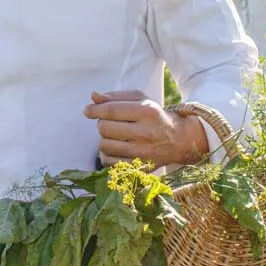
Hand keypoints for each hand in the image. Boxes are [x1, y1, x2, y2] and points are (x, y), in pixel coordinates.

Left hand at [84, 89, 209, 167]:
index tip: (87, 111)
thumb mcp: (140, 100)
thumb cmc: (154, 116)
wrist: (178, 140)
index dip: (94, 110)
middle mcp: (146, 133)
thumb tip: (93, 97)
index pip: (111, 110)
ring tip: (114, 135)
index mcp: (147, 112)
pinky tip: (116, 148)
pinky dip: (107, 154)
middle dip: (102, 124)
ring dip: (104, 139)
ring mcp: (143, 153)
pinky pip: (108, 162)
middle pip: (104, 128)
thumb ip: (115, 97)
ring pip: (104, 145)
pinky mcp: (139, 168)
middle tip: (110, 123)